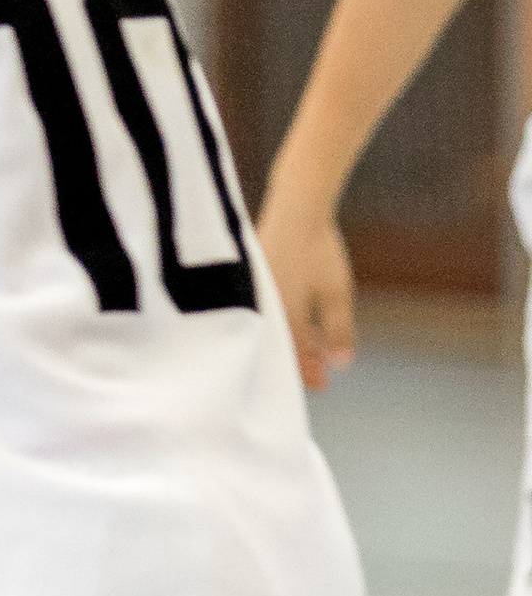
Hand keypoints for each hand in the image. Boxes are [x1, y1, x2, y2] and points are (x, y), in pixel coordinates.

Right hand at [256, 193, 354, 393]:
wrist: (296, 210)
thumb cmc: (317, 250)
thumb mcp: (336, 293)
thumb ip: (338, 330)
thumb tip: (342, 363)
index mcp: (281, 317)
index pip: (291, 358)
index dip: (307, 373)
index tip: (323, 385)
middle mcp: (263, 310)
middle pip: (279, 348)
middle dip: (300, 362)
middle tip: (320, 374)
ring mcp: (256, 296)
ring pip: (273, 331)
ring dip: (293, 343)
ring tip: (315, 350)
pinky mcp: (254, 283)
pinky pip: (267, 313)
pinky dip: (284, 324)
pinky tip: (299, 325)